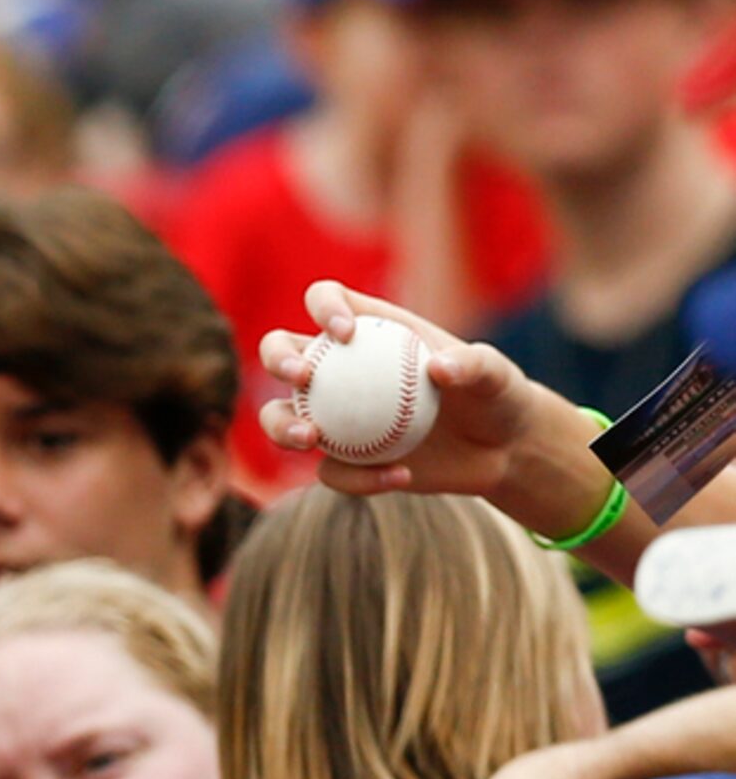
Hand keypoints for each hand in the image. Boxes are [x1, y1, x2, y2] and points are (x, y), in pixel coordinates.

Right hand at [258, 281, 599, 525]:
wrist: (500, 450)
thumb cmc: (498, 396)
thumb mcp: (497, 374)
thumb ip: (473, 364)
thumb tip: (438, 368)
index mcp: (370, 329)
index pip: (326, 299)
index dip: (323, 306)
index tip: (343, 334)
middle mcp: (340, 369)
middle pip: (282, 351)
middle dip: (278, 359)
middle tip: (302, 380)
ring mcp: (334, 416)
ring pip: (281, 415)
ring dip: (281, 426)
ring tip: (310, 438)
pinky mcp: (342, 460)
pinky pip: (331, 470)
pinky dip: (358, 478)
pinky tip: (400, 477)